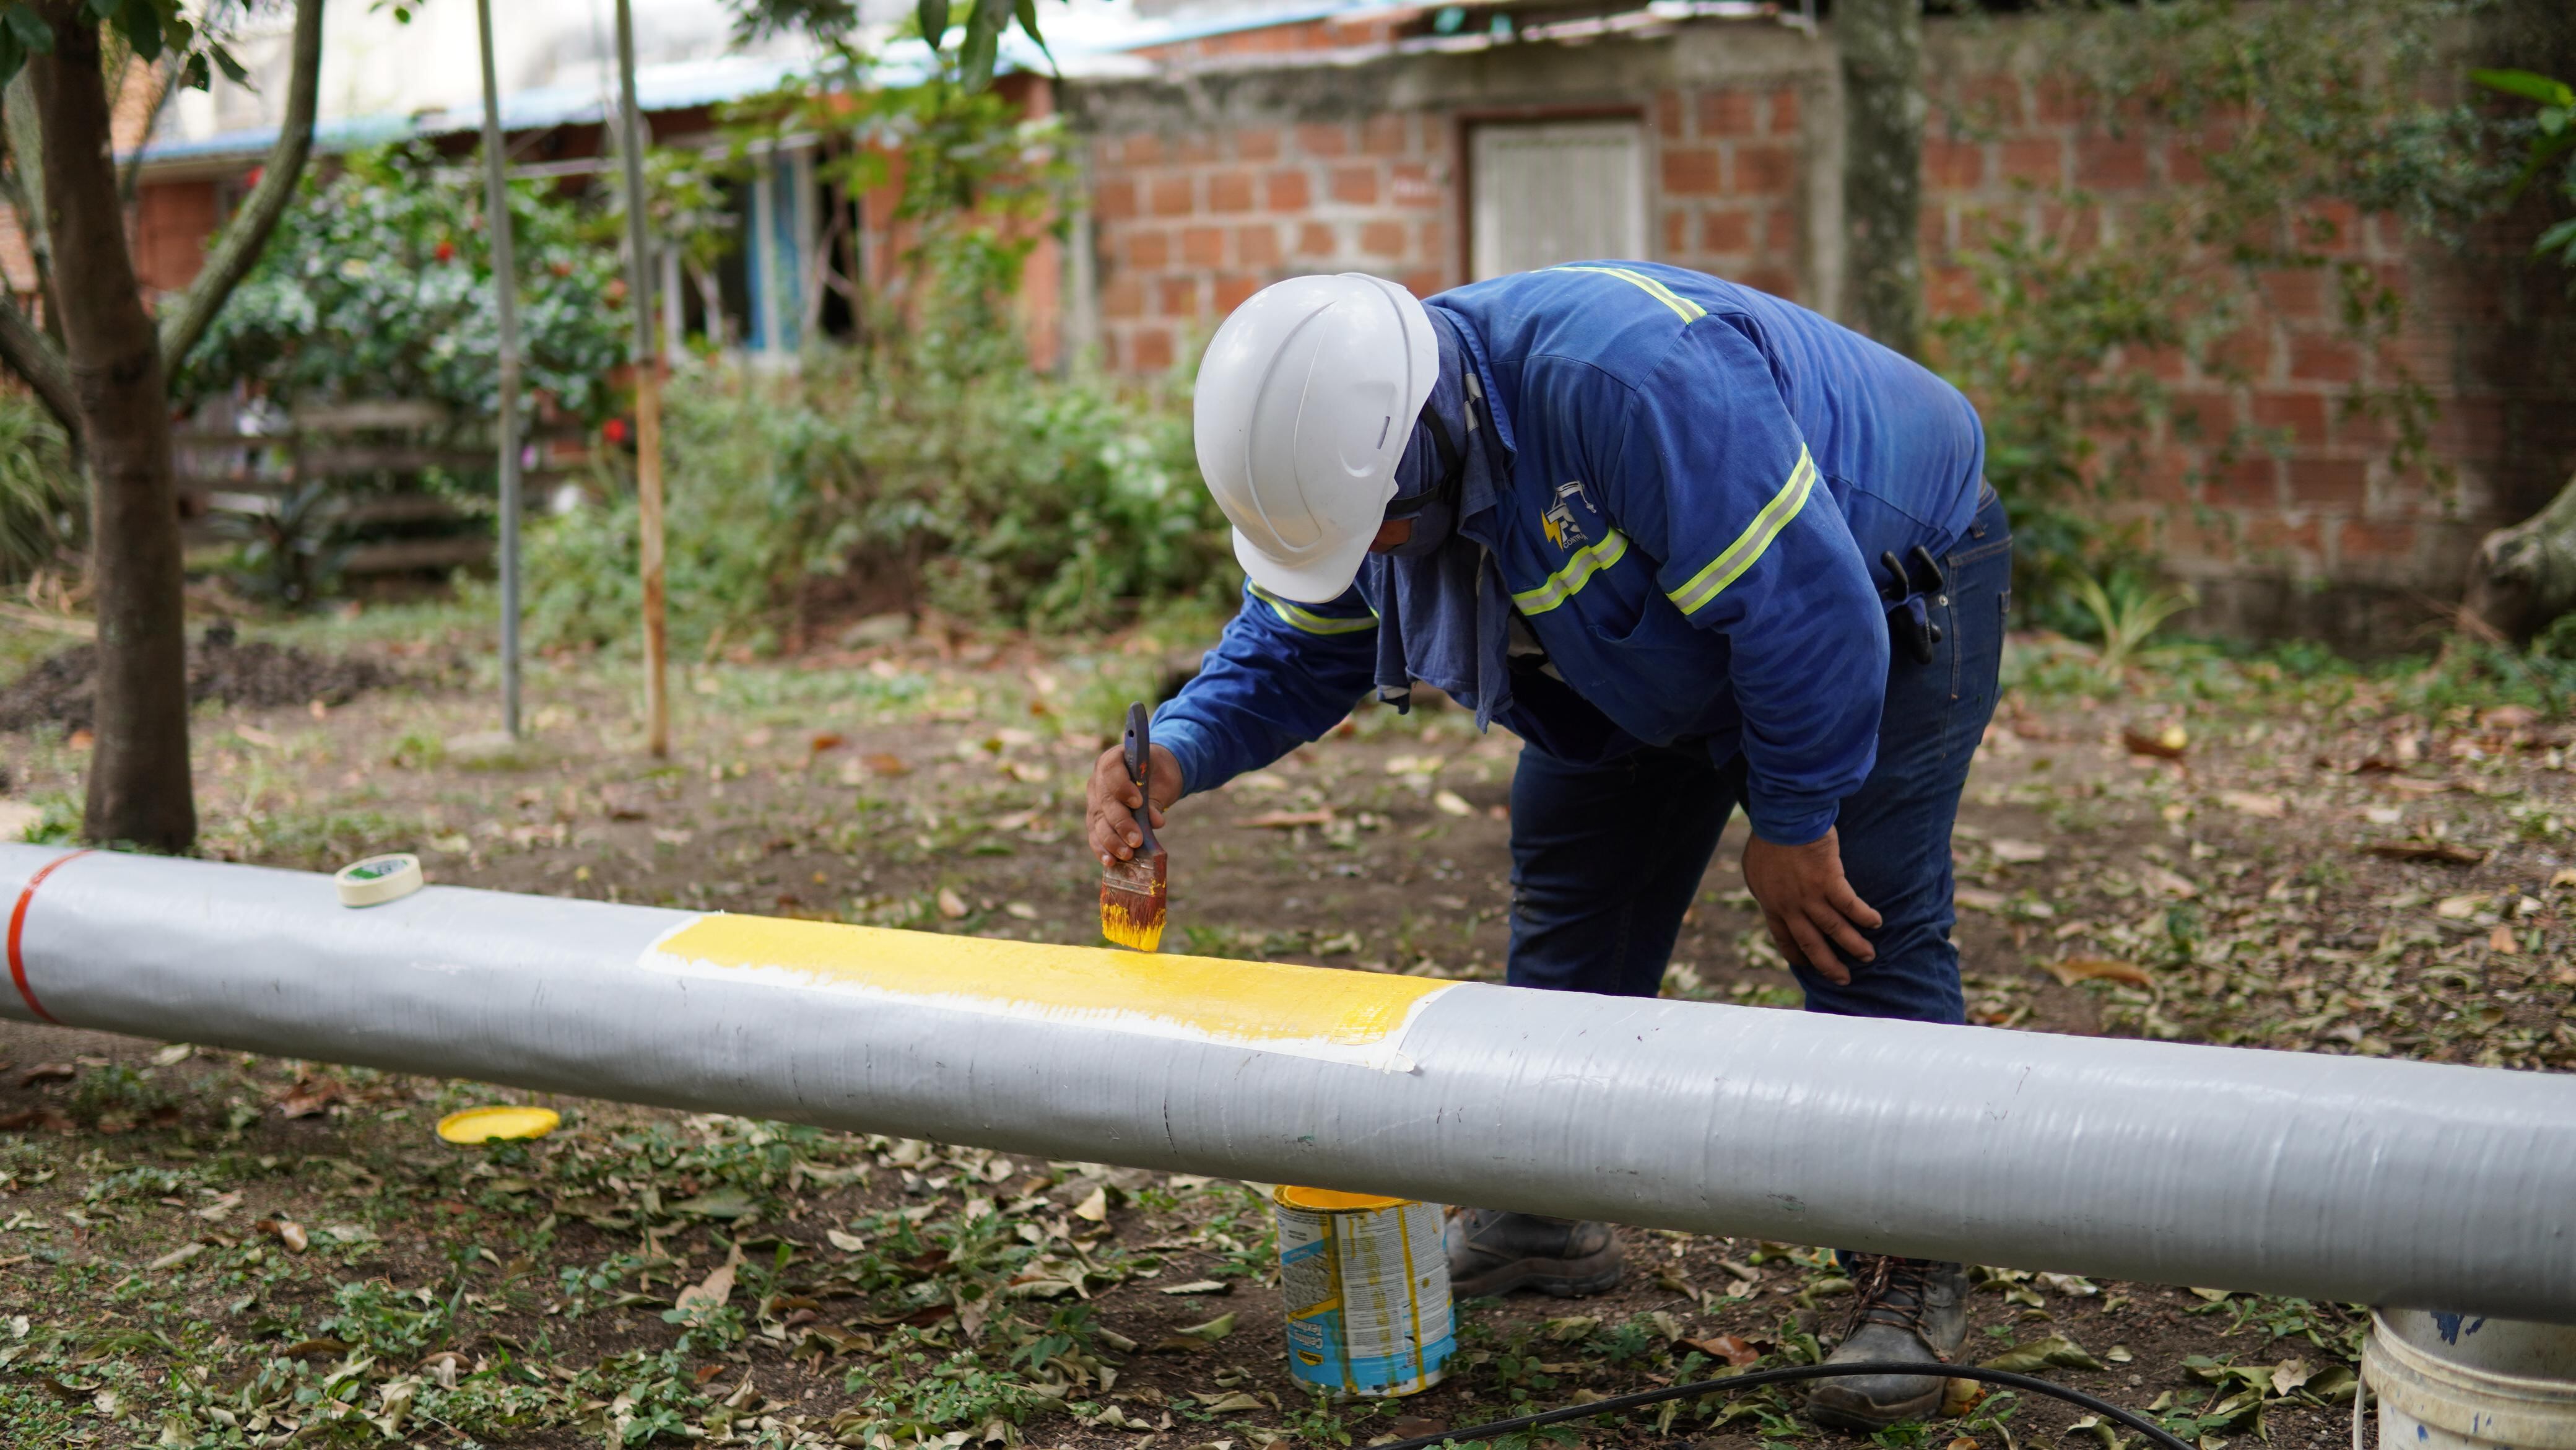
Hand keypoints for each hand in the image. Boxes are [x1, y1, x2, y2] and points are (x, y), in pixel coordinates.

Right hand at [1087, 742, 1182, 865]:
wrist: (1155, 776)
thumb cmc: (1158, 774)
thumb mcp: (1161, 782)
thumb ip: (1154, 801)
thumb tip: (1155, 822)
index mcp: (1112, 760)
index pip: (1110, 771)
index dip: (1122, 788)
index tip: (1138, 803)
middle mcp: (1097, 780)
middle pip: (1104, 802)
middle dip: (1121, 823)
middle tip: (1136, 840)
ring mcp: (1093, 800)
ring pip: (1097, 822)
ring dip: (1112, 840)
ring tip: (1127, 855)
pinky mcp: (1095, 819)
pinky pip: (1095, 834)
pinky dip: (1102, 849)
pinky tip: (1110, 861)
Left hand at [1741, 828, 1881, 984]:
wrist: (1781, 818)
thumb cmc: (1767, 839)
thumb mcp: (1755, 869)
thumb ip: (1767, 888)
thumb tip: (1771, 897)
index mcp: (1771, 904)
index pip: (1784, 939)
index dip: (1798, 955)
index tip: (1809, 966)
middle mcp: (1790, 906)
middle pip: (1811, 944)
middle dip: (1828, 965)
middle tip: (1843, 979)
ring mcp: (1810, 895)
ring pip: (1834, 929)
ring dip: (1853, 945)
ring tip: (1868, 955)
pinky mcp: (1829, 880)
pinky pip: (1850, 905)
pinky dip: (1864, 916)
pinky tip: (1876, 922)